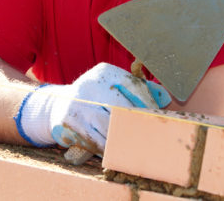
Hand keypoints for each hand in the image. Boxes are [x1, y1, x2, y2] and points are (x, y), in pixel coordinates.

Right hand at [14, 63, 169, 155]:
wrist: (58, 105)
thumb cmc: (95, 96)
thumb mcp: (112, 84)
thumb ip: (138, 88)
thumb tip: (165, 97)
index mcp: (103, 72)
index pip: (132, 86)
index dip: (147, 103)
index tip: (157, 117)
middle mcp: (89, 85)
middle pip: (122, 109)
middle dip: (138, 124)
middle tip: (151, 136)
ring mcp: (78, 104)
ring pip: (110, 129)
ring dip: (125, 140)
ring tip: (137, 146)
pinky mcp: (69, 123)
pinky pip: (96, 142)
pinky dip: (109, 149)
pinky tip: (117, 152)